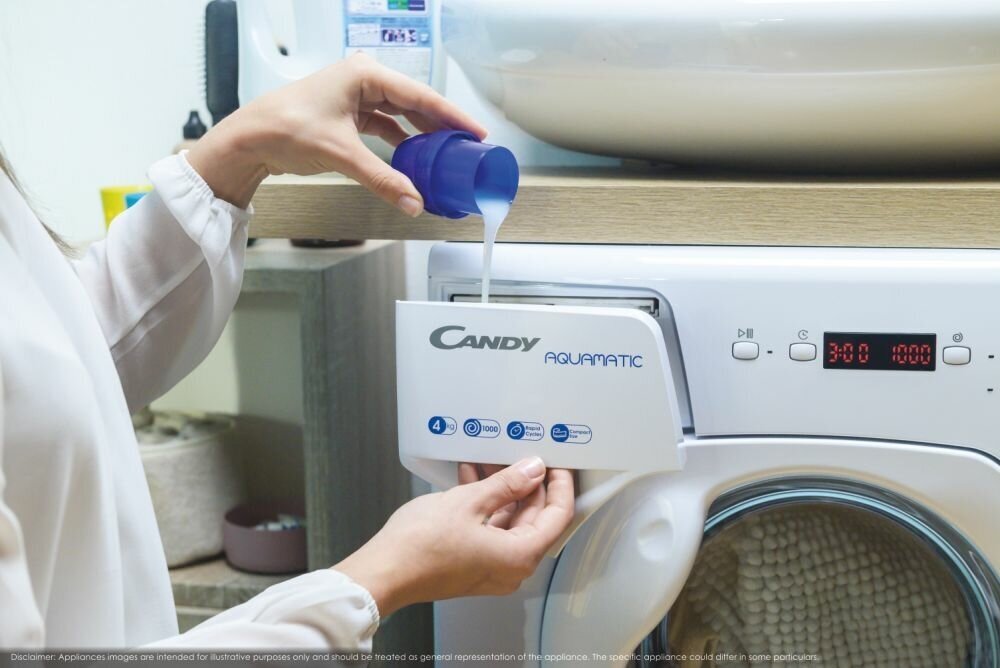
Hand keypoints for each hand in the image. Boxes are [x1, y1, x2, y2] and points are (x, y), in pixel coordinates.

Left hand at [187, 52, 486, 211]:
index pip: (421, 96)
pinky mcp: (348, 114)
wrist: (249, 139)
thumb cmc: (285, 128)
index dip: (452, 115)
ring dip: (422, 134)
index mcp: (365, 74)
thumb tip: (413, 202)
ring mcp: (355, 95)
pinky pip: (385, 126)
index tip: (476, 131)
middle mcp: (362, 79)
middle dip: (441, 125)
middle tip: (468, 145)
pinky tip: (415, 157)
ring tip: (447, 152)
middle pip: (414, 103)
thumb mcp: (342, 155)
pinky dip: (401, 142)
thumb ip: (382, 180)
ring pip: (401, 115)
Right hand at [334, 458, 574, 616]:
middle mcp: (511, 569)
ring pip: (510, 523)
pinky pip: (491, 531)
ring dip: (502, 492)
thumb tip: (532, 470)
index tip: (556, 464)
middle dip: (526, 484)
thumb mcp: (470, 501)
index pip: (558, 515)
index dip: (560, 485)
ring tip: (489, 462)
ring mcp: (491, 569)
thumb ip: (507, 484)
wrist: (385, 571)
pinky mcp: (473, 565)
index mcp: (520, 556)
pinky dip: (486, 506)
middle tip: (520, 456)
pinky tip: (471, 481)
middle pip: (535, 519)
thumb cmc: (421, 545)